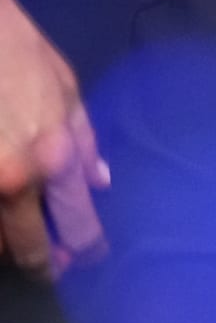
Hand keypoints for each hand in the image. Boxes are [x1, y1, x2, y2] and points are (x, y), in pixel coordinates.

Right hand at [0, 0, 107, 278]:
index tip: (89, 258)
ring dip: (10, 245)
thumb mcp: (67, 92)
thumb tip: (100, 183)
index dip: (85, 245)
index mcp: (53, 157)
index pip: (75, 219)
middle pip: (27, 244)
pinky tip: (3, 222)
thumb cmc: (21, 56)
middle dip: (44, 260)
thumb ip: (85, 143)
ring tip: (26, 241)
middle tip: (56, 266)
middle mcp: (13, 181)